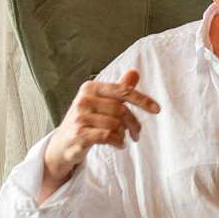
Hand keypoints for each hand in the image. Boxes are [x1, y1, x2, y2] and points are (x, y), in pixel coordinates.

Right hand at [41, 71, 160, 190]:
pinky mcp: (79, 134)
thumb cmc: (86, 121)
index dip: (142, 99)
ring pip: (116, 124)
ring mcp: (80, 117)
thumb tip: (135, 72)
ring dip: (124, 134)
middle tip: (137, 134)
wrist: (62, 144)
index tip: (157, 110)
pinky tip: (119, 144)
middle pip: (121, 110)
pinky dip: (118, 142)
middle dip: (134, 124)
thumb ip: (119, 89)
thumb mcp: (101, 102)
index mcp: (91, 88)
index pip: (122, 90)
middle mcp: (83, 99)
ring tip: (122, 139)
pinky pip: (108, 136)